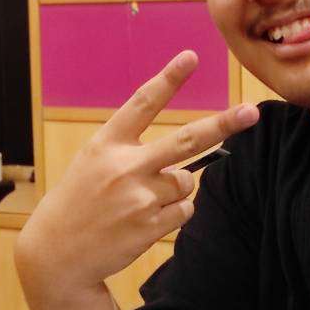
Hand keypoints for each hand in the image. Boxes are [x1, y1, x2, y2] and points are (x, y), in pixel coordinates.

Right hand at [21, 51, 258, 289]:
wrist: (57, 252)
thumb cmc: (81, 201)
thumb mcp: (94, 162)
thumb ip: (133, 150)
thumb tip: (190, 154)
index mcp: (107, 143)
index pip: (143, 104)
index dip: (169, 79)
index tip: (191, 57)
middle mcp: (125, 166)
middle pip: (186, 141)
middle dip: (223, 125)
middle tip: (251, 112)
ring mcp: (140, 197)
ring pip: (186, 182)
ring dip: (175, 189)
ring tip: (141, 201)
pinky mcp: (151, 225)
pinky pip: (185, 210)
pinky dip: (174, 212)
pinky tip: (145, 219)